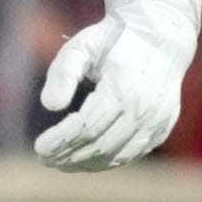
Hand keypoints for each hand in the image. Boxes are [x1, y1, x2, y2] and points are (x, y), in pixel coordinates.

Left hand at [33, 0, 201, 170]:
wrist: (161, 37)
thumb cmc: (113, 40)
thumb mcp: (82, 47)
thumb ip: (63, 73)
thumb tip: (49, 106)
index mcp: (122, 88)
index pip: (86, 127)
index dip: (60, 141)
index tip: (39, 148)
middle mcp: (144, 110)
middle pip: (99, 146)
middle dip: (68, 156)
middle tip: (45, 158)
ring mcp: (157, 122)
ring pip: (116, 155)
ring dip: (85, 163)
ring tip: (60, 162)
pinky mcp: (162, 128)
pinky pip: (131, 153)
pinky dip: (107, 161)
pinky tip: (86, 159)